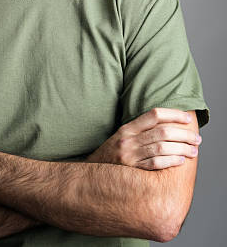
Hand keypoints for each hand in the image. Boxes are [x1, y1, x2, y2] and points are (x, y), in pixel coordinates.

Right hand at [86, 108, 201, 169]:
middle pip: (162, 132)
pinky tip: (180, 160)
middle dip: (183, 134)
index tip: (187, 119)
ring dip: (181, 148)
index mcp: (127, 128)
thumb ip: (140, 130)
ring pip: (161, 148)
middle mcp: (128, 139)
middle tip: (197, 138)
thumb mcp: (121, 136)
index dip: (173, 115)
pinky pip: (155, 164)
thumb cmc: (112, 154)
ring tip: (193, 150)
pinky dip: (170, 161)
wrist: (91, 173)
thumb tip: (168, 126)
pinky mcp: (132, 170)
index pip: (154, 115)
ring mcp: (130, 155)